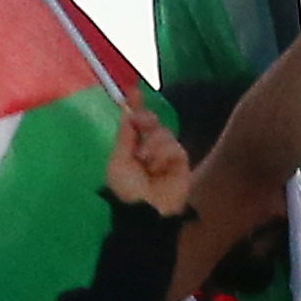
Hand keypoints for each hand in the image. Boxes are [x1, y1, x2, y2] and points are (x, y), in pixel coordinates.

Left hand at [102, 102, 196, 221]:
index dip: (135, 106)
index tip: (132, 89)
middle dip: (145, 119)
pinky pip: (173, 146)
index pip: (134, 123)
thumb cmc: (127, 189)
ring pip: (163, 132)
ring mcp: (166, 155)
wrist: (147, 211)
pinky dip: (164, 154)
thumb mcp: (118, 161)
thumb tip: (128, 113)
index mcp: (131, 149)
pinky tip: (159, 168)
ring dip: (153, 144)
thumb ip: (125, 136)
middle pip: (151, 122)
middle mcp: (149, 149)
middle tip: (141, 123)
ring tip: (147, 162)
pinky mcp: (181, 161)